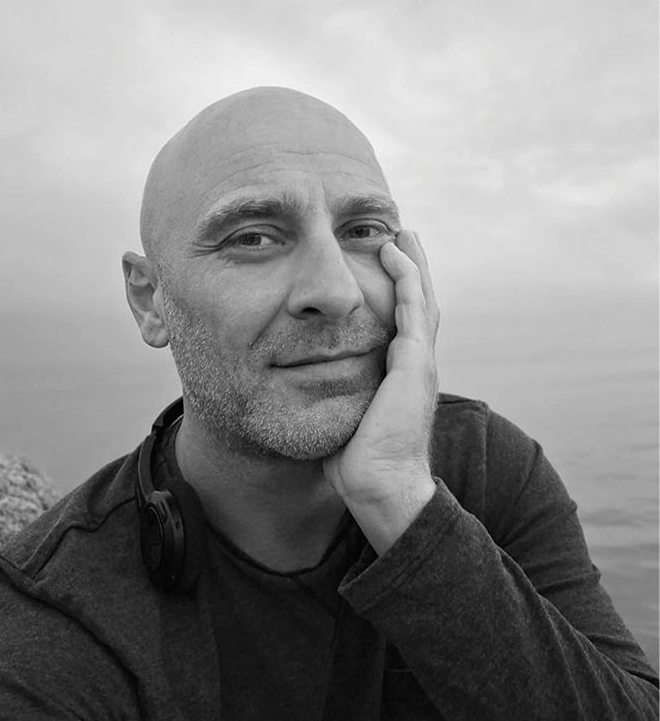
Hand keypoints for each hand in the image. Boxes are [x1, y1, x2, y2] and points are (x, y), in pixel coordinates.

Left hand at [323, 230, 439, 553]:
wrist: (380, 487)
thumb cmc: (356, 462)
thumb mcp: (343, 417)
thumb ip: (332, 396)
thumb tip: (299, 387)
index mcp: (401, 377)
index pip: (403, 326)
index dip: (396, 296)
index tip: (383, 270)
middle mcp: (417, 365)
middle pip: (419, 305)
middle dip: (410, 271)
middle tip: (399, 238)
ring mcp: (420, 363)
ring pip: (421, 298)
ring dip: (412, 264)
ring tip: (400, 234)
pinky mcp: (415, 364)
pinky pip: (413, 307)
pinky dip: (406, 276)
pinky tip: (393, 251)